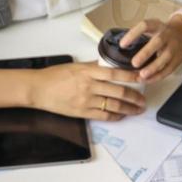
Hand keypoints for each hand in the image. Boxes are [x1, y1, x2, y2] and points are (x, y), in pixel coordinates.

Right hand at [27, 62, 147, 119]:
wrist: (38, 89)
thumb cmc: (54, 75)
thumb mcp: (76, 66)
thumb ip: (93, 66)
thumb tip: (108, 65)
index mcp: (88, 72)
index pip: (115, 74)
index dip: (131, 76)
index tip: (142, 77)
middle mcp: (89, 86)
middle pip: (118, 92)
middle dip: (135, 97)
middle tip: (144, 99)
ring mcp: (86, 100)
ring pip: (114, 106)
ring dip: (129, 108)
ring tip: (138, 109)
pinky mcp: (82, 112)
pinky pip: (104, 115)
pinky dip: (116, 116)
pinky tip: (123, 115)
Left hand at [122, 15, 181, 81]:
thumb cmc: (162, 33)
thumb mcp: (152, 27)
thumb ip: (139, 35)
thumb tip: (119, 48)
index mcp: (157, 26)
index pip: (145, 26)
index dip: (133, 34)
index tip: (122, 45)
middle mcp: (166, 35)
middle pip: (157, 42)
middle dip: (146, 53)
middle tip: (134, 63)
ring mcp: (173, 47)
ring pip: (165, 58)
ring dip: (153, 67)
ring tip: (142, 75)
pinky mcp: (177, 59)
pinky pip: (169, 69)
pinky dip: (158, 76)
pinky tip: (148, 80)